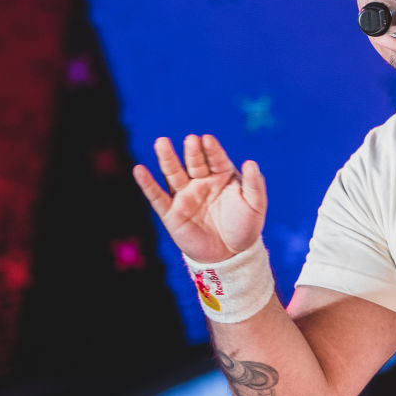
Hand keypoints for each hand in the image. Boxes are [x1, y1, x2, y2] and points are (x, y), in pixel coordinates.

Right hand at [133, 134, 266, 262]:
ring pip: (173, 174)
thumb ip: (254, 184)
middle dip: (192, 152)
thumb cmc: (245, 226)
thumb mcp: (255, 205)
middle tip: (190, 140)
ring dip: (167, 159)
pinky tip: (139, 170)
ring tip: (162, 142)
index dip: (211, 149)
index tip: (207, 139)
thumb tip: (250, 163)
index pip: (215, 158)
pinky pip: (157, 197)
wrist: (231, 255)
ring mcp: (185, 196)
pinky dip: (147, 184)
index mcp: (222, 175)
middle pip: (194, 162)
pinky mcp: (171, 213)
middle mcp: (201, 182)